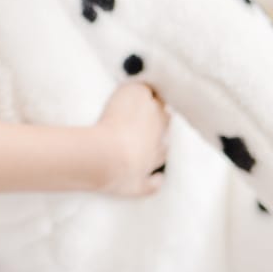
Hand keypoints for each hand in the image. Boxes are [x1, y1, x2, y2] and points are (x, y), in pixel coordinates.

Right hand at [94, 82, 170, 197]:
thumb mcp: (129, 91)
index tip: (148, 96)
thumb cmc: (116, 121)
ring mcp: (150, 161)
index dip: (153, 99)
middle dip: (160, 122)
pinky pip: (152, 183)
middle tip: (151, 119)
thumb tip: (148, 88)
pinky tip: (157, 178)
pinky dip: (155, 180)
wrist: (108, 157)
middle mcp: (158, 138)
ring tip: (154, 146)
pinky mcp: (139, 183)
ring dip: (160, 149)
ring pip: (161, 153)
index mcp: (156, 114)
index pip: (160, 102)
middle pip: (164, 127)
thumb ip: (141, 88)